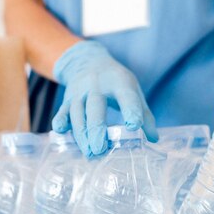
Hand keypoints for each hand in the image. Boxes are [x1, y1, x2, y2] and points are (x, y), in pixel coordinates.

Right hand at [52, 40, 157, 156]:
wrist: (88, 61)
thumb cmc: (116, 82)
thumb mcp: (132, 90)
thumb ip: (144, 114)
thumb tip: (153, 138)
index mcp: (119, 82)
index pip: (126, 97)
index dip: (131, 110)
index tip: (134, 126)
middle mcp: (97, 85)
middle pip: (95, 107)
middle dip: (96, 129)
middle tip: (100, 149)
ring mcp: (80, 92)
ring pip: (77, 113)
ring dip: (81, 133)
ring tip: (89, 152)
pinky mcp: (67, 99)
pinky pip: (62, 111)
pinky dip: (60, 121)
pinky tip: (61, 132)